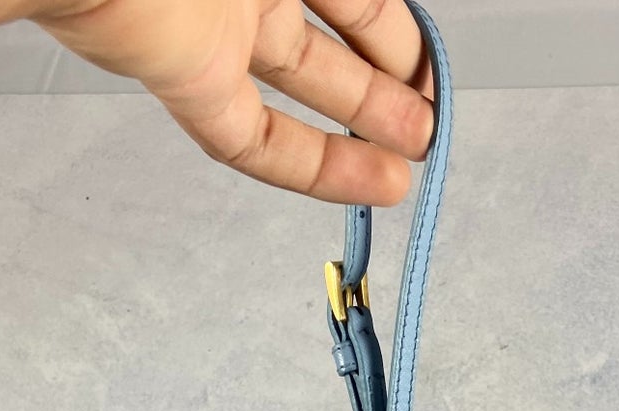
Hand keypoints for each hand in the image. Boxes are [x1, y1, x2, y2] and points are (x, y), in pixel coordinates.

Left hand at [29, 0, 434, 204]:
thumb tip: (370, 1)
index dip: (394, 28)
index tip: (431, 66)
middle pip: (330, 33)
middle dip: (387, 75)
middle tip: (429, 119)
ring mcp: (214, 29)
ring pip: (302, 84)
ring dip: (362, 123)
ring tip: (411, 166)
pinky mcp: (187, 80)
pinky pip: (256, 137)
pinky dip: (316, 166)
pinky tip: (368, 185)